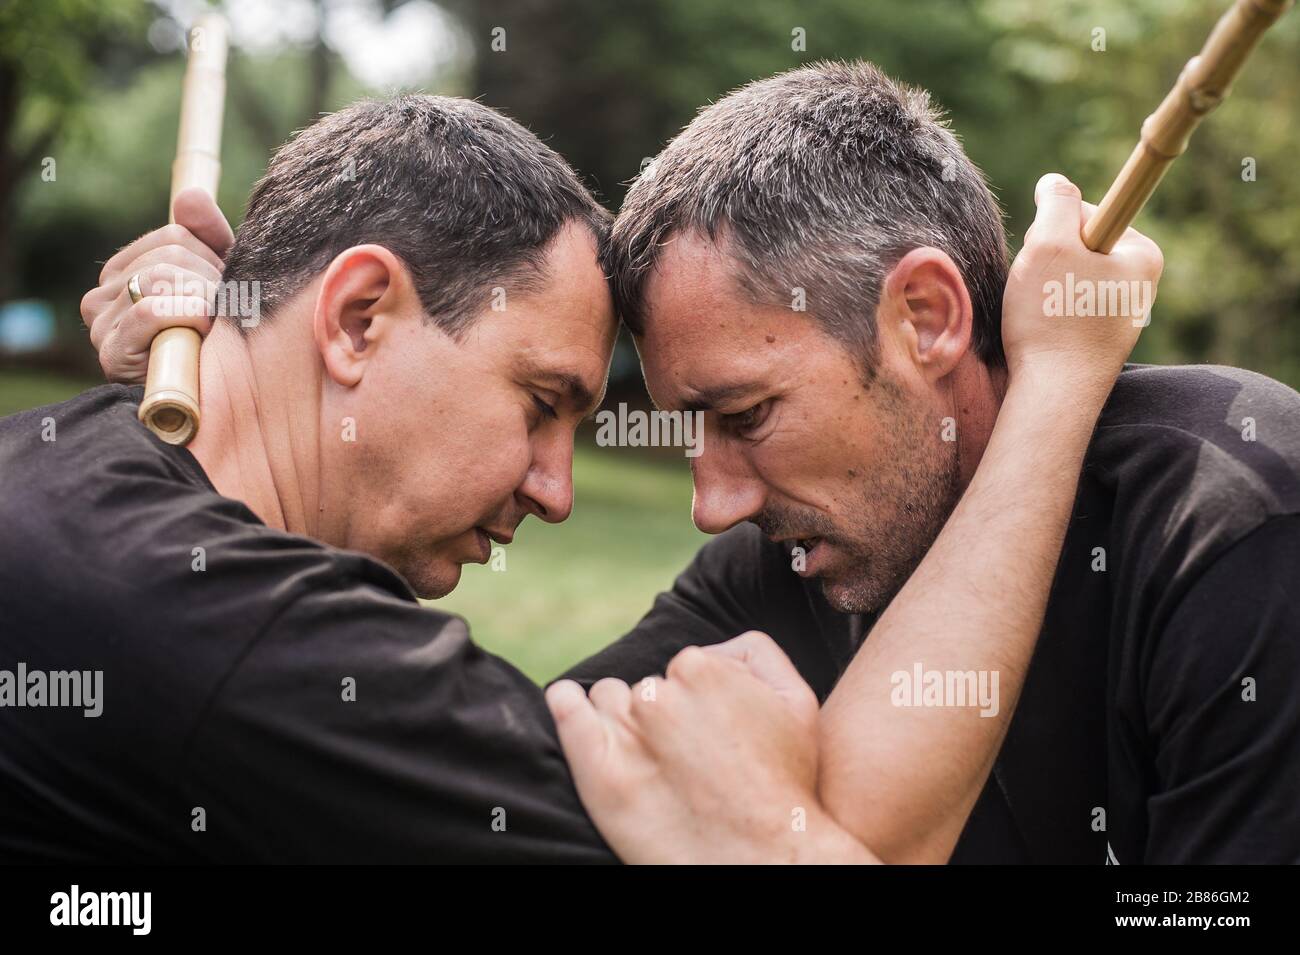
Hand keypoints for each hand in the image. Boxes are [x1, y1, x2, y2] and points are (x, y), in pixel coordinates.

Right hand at [81, 187, 232, 382]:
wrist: (205, 404)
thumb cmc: (214, 342)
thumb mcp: (218, 283)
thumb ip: (207, 237)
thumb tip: (190, 195)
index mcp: (123, 272)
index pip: (176, 235)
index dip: (214, 259)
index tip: (226, 289)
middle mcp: (102, 296)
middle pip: (169, 255)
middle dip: (211, 282)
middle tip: (226, 313)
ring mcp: (101, 325)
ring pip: (160, 278)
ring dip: (204, 300)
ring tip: (216, 327)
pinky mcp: (111, 354)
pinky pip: (150, 310)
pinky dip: (187, 316)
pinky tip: (204, 332)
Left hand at [546, 631, 874, 863]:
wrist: (763, 857)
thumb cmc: (785, 783)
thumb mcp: (796, 700)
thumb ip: (755, 653)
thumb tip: (713, 649)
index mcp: (700, 671)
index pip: (683, 668)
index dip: (696, 699)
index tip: (709, 731)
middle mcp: (657, 698)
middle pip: (646, 688)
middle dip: (662, 711)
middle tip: (686, 754)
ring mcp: (625, 735)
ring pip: (610, 700)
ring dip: (623, 717)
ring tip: (651, 756)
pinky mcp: (600, 773)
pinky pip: (568, 713)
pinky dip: (566, 704)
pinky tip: (568, 703)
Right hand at [1000, 173, 1162, 403]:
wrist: (1055, 395)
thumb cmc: (1054, 319)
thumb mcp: (1048, 244)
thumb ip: (1054, 203)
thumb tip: (1054, 182)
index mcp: (1143, 254)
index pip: (1088, 212)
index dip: (1052, 229)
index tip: (1044, 257)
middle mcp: (1139, 284)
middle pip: (1077, 245)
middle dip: (1045, 260)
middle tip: (1037, 290)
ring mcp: (1119, 314)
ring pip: (1066, 279)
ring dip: (1041, 289)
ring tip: (1036, 315)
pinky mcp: (1098, 340)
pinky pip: (1065, 309)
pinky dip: (1045, 315)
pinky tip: (1040, 333)